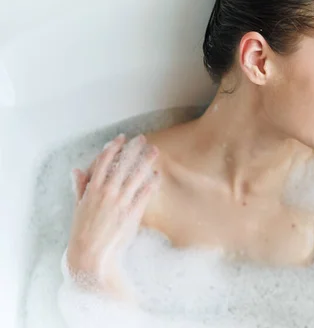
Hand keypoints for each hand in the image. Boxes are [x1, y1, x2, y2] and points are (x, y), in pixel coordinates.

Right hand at [67, 134, 159, 291]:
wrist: (91, 254)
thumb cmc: (83, 231)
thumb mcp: (78, 207)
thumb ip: (80, 187)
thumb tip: (77, 170)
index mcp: (92, 189)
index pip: (103, 161)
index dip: (113, 147)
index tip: (121, 138)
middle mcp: (106, 192)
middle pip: (122, 164)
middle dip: (133, 149)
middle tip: (143, 138)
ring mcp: (120, 202)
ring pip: (135, 176)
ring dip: (146, 161)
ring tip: (155, 151)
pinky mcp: (131, 213)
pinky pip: (144, 194)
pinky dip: (151, 184)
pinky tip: (158, 176)